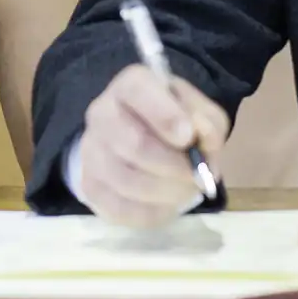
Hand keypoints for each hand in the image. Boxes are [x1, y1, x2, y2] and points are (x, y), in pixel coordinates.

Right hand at [77, 63, 228, 226]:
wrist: (139, 138)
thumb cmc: (174, 121)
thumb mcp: (199, 112)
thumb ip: (207, 122)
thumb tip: (201, 141)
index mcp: (131, 85)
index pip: (139, 92)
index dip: (165, 116)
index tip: (188, 138)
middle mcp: (102, 113)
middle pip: (135, 145)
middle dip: (175, 166)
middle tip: (198, 177)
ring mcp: (91, 152)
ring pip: (128, 182)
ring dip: (168, 193)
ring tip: (188, 190)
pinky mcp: (90, 186)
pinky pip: (121, 209)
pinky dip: (153, 212)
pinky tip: (168, 204)